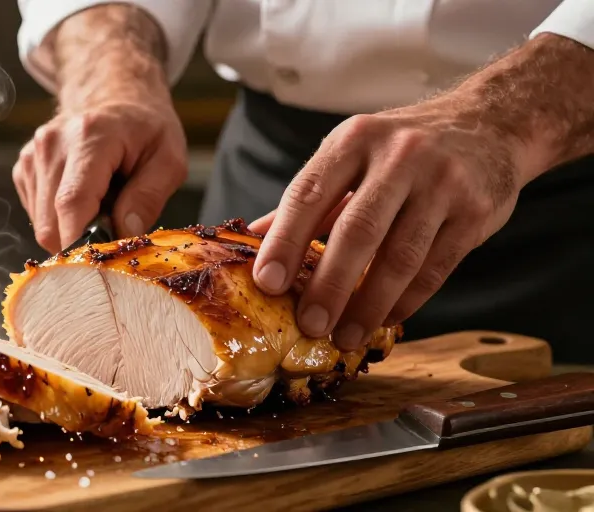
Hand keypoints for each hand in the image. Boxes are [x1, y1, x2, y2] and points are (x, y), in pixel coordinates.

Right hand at [13, 96, 187, 252]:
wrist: (115, 94)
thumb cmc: (146, 128)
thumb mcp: (169, 158)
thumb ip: (148, 197)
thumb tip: (124, 235)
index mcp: (90, 137)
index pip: (71, 203)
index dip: (81, 245)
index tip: (101, 267)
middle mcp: (51, 144)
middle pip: (52, 224)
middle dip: (82, 241)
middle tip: (115, 226)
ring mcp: (32, 155)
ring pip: (42, 226)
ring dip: (73, 229)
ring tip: (101, 204)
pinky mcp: (24, 168)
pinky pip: (37, 216)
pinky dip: (61, 219)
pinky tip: (84, 198)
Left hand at [249, 95, 527, 350]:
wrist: (489, 123)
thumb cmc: (400, 150)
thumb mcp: (351, 156)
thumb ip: (307, 199)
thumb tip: (251, 240)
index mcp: (354, 139)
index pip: (309, 194)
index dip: (284, 242)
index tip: (266, 283)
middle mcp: (400, 155)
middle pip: (357, 230)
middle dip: (329, 285)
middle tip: (308, 325)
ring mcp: (443, 182)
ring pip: (400, 256)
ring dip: (369, 305)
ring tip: (345, 337)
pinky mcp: (475, 211)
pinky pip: (435, 267)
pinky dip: (407, 300)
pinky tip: (385, 320)